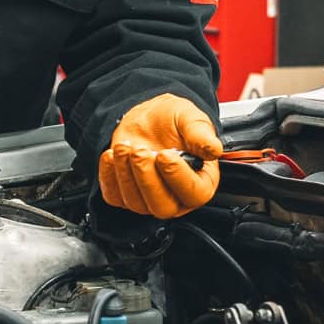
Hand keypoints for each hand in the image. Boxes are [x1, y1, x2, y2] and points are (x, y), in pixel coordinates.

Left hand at [99, 93, 222, 218]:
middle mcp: (177, 195)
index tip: (165, 154)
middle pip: (162, 206)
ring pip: (136, 203)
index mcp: (201, 180)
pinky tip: (112, 155)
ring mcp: (150, 198)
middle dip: (147, 178)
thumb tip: (213, 149)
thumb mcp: (191, 118)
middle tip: (141, 151)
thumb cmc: (172, 121)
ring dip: (126, 173)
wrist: (148, 117)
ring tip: (126, 146)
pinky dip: (109, 176)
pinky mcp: (126, 194)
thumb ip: (202, 134)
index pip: (194, 194)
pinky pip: (114, 196)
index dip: (178, 176)